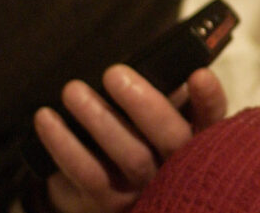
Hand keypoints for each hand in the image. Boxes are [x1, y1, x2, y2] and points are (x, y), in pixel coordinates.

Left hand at [31, 65, 225, 212]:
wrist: (109, 187)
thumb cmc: (137, 134)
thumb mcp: (157, 113)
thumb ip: (163, 91)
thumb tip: (153, 61)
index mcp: (197, 139)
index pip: (213, 119)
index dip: (208, 99)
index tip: (198, 74)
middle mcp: (179, 169)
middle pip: (172, 140)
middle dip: (144, 104)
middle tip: (113, 73)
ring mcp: (146, 190)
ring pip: (130, 157)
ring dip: (98, 120)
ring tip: (72, 90)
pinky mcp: (110, 204)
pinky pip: (88, 175)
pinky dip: (64, 144)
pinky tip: (46, 118)